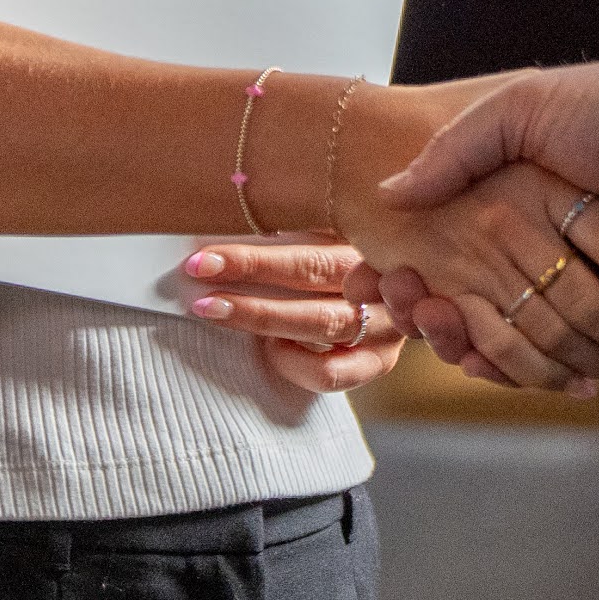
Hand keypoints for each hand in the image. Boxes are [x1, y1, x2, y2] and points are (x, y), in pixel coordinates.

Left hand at [180, 237, 401, 399]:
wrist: (401, 284)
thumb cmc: (345, 250)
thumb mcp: (329, 226)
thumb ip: (291, 226)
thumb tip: (218, 233)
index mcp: (370, 237)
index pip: (306, 249)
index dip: (253, 260)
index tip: (203, 261)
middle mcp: (384, 278)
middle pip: (312, 279)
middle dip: (248, 281)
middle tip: (197, 280)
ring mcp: (386, 325)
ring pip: (319, 325)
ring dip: (260, 319)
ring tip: (218, 311)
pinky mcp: (380, 362)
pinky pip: (331, 374)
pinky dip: (295, 362)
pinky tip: (273, 346)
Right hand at [383, 59, 598, 382]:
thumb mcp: (523, 107)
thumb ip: (458, 148)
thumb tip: (390, 193)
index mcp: (538, 204)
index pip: (466, 255)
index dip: (424, 269)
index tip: (383, 275)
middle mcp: (566, 250)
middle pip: (488, 302)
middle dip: (440, 310)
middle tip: (400, 303)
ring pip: (525, 339)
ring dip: (478, 345)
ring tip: (436, 328)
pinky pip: (577, 361)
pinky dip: (534, 369)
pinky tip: (484, 356)